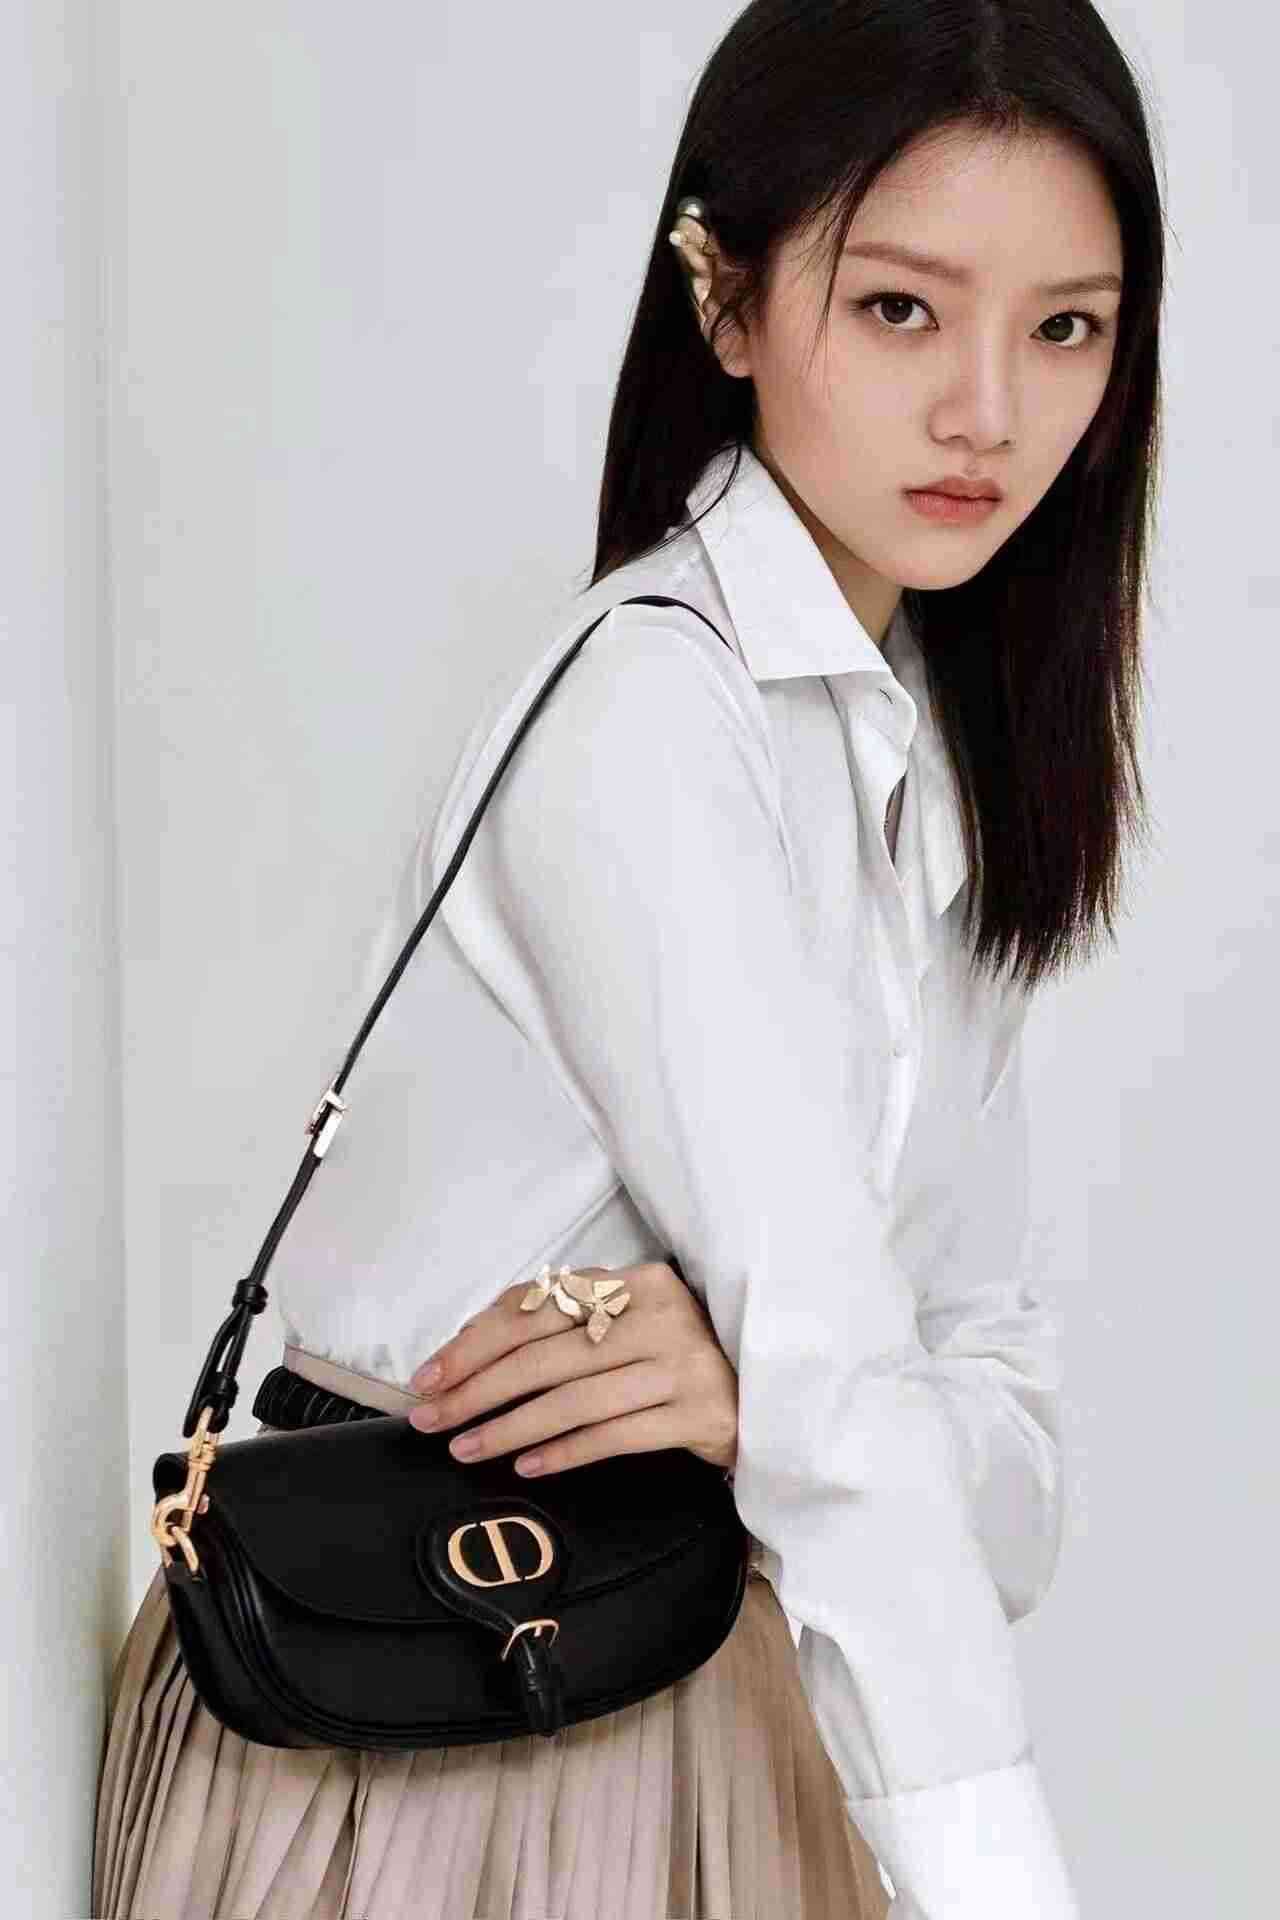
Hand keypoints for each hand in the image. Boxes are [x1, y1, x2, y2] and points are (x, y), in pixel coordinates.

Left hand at [405, 1259, 738, 1478]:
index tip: (430, 1376)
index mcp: (636, 1281)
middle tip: (430, 1418)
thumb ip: (568, 1323)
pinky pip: (615, 1435)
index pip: (537, 1306)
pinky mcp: (700, 1412)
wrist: (771, 1394)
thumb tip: (472, 1345)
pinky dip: (564, 1451)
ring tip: (465, 1449)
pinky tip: (527, 1465)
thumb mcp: (631, 1323)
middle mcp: (661, 1314)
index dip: (474, 1341)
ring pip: (573, 1398)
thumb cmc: (681, 1359)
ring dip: (508, 1426)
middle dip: (475, 1388)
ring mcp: (684, 1363)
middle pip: (545, 1353)